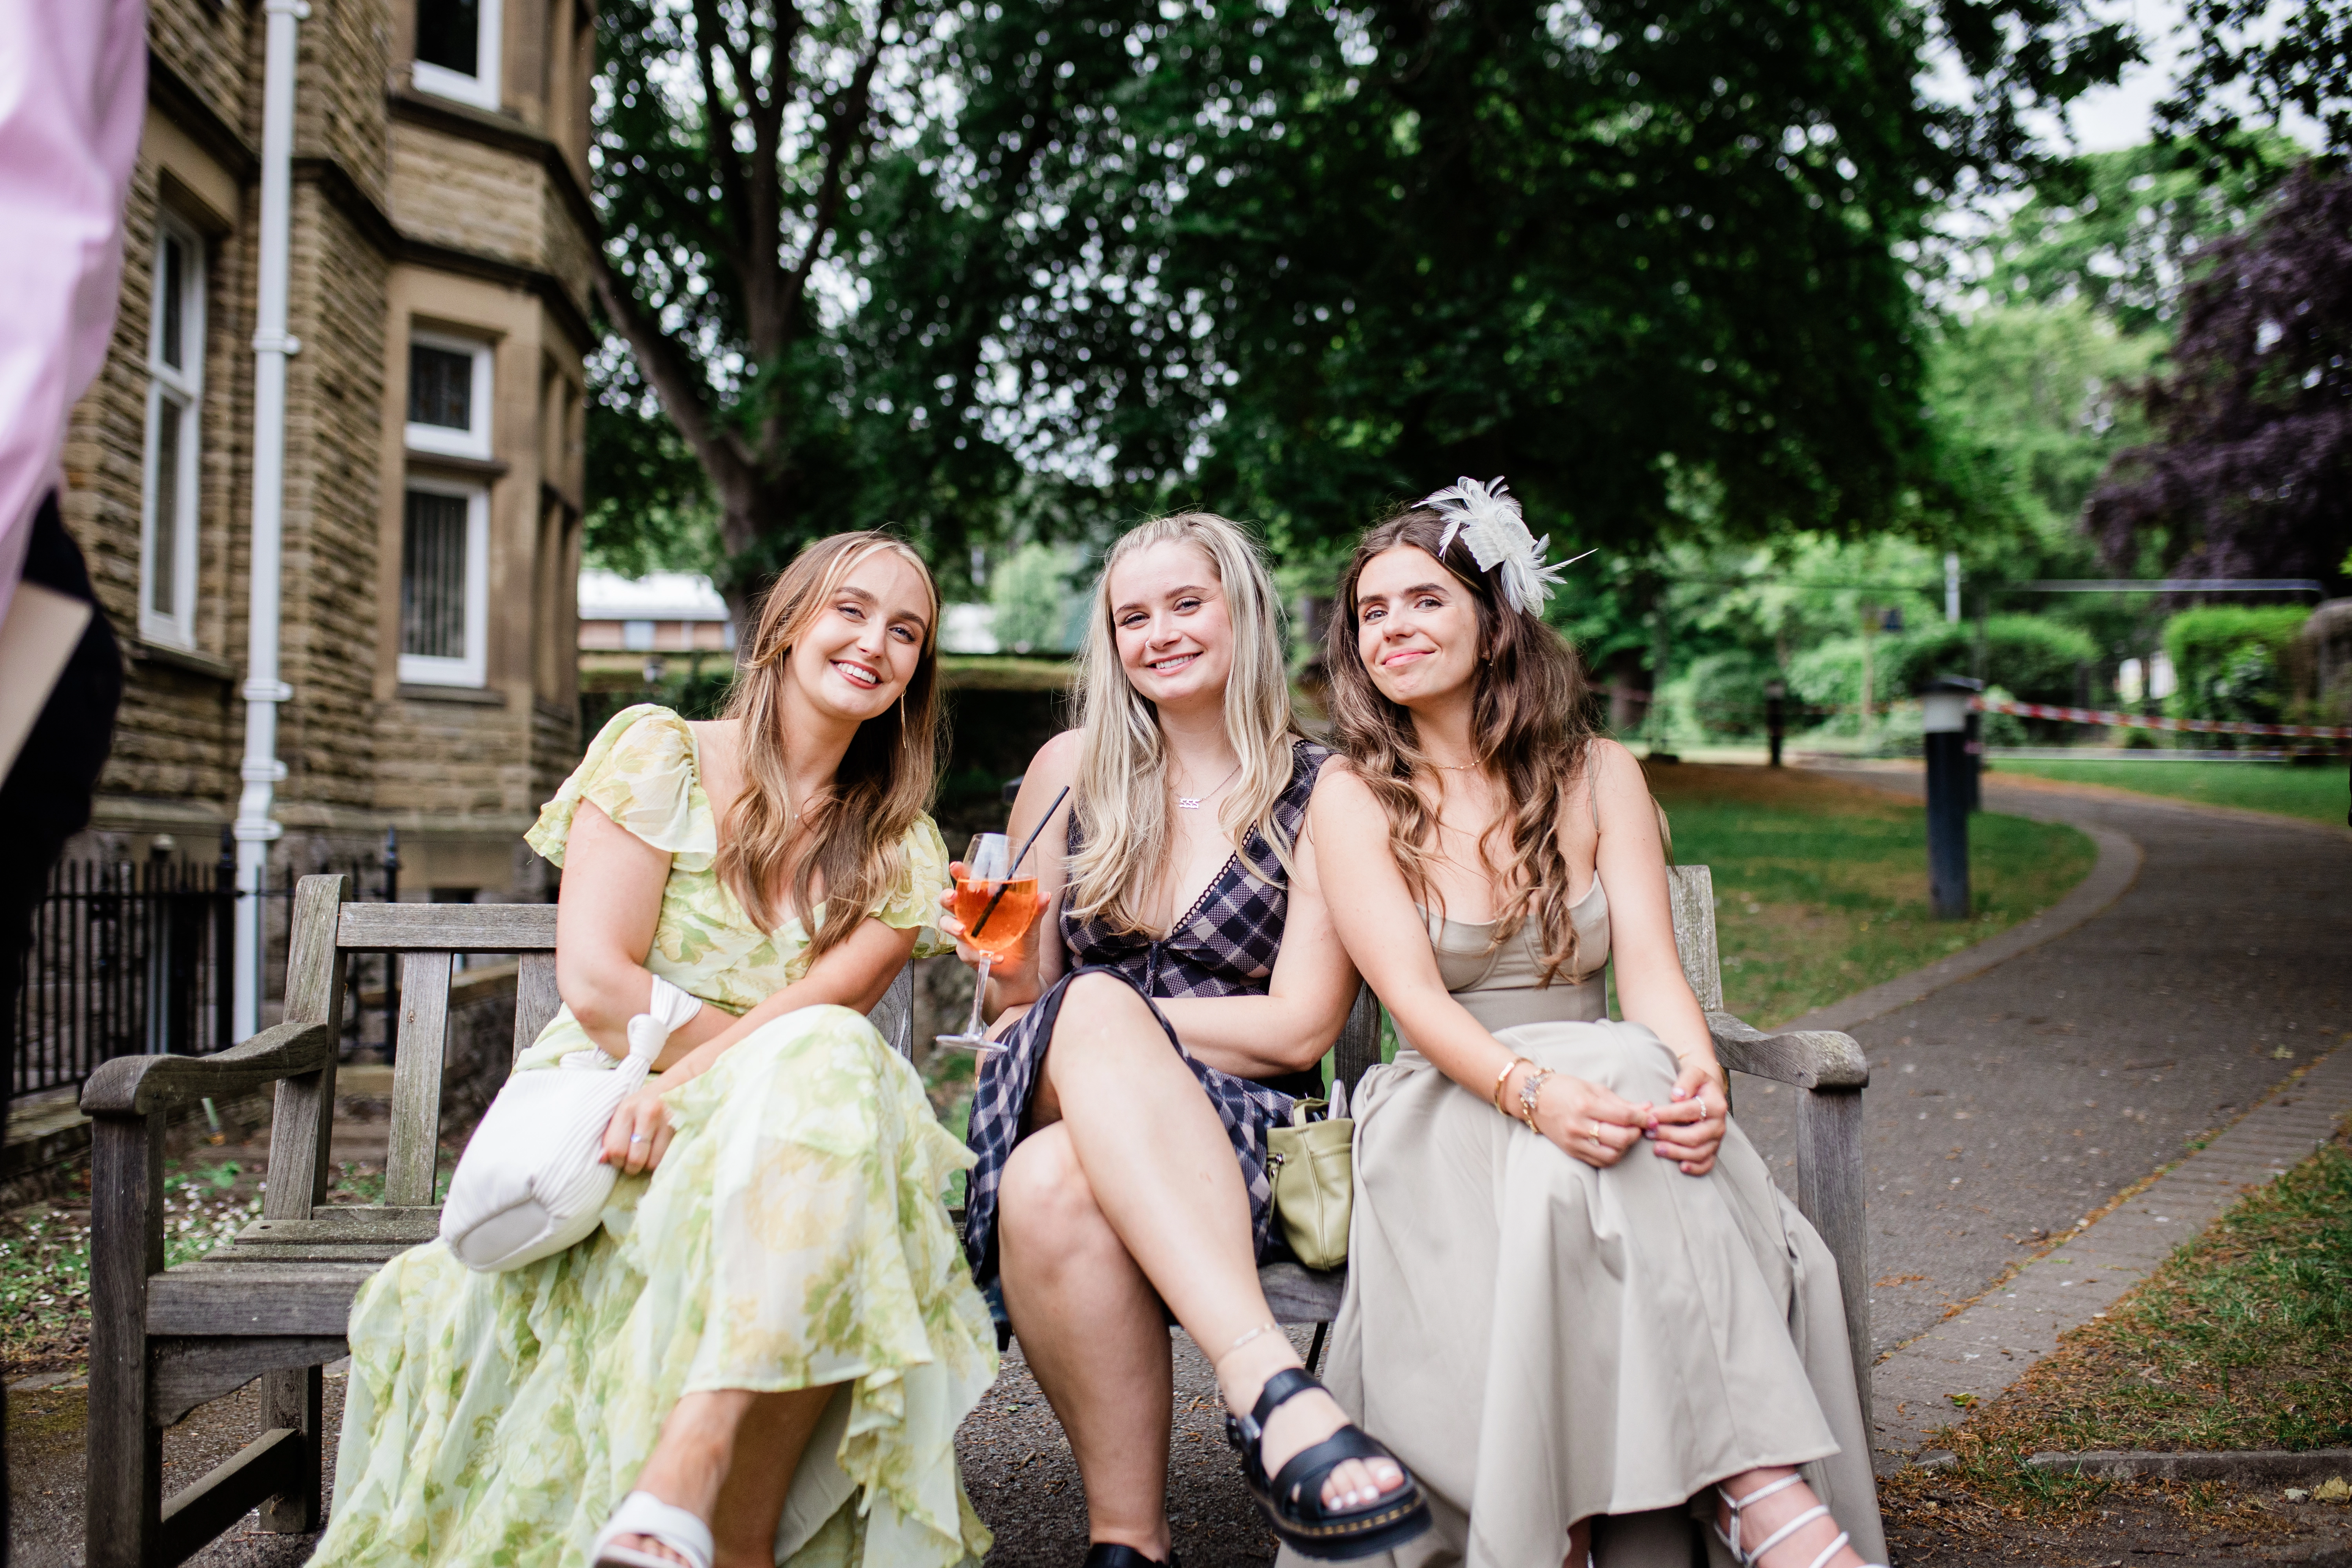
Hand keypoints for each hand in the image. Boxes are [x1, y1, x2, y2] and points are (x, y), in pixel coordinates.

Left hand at [601, 1080, 673, 1175]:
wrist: (673, 1087)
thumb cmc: (642, 1104)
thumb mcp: (622, 1114)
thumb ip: (611, 1136)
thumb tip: (602, 1160)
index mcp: (627, 1109)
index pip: (616, 1148)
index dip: (615, 1161)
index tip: (618, 1159)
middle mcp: (648, 1112)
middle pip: (635, 1159)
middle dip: (632, 1167)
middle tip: (632, 1162)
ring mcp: (668, 1121)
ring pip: (653, 1162)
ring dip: (647, 1165)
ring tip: (646, 1154)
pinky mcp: (682, 1129)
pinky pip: (667, 1158)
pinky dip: (660, 1160)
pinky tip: (658, 1150)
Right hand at [937, 860, 1041, 1001]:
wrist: (1022, 969)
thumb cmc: (1024, 939)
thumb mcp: (1032, 924)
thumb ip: (1036, 910)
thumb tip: (1045, 895)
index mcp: (984, 901)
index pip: (968, 883)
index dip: (960, 874)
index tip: (956, 867)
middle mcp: (970, 914)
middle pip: (949, 901)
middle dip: (947, 897)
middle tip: (953, 897)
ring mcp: (966, 934)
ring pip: (948, 925)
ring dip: (953, 926)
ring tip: (963, 929)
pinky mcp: (968, 953)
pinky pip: (967, 952)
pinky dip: (981, 955)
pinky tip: (998, 957)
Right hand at [1524, 1070, 1650, 1168]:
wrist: (1534, 1099)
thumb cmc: (1566, 1089)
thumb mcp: (1594, 1088)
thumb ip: (1622, 1102)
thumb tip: (1648, 1108)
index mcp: (1586, 1104)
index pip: (1624, 1116)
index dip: (1642, 1118)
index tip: (1651, 1117)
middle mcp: (1579, 1125)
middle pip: (1620, 1138)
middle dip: (1636, 1133)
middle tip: (1640, 1127)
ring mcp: (1574, 1141)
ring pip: (1612, 1154)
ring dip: (1625, 1147)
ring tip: (1626, 1136)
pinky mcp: (1571, 1151)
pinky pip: (1599, 1161)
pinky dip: (1612, 1156)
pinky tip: (1614, 1145)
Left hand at [1644, 1058, 1728, 1174]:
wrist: (1707, 1093)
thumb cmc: (1696, 1084)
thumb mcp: (1694, 1073)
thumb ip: (1686, 1080)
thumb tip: (1677, 1096)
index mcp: (1716, 1105)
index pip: (1690, 1111)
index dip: (1668, 1114)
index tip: (1650, 1115)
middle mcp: (1719, 1124)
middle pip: (1694, 1136)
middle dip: (1669, 1136)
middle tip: (1648, 1133)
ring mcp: (1717, 1140)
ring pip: (1699, 1153)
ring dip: (1676, 1152)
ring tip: (1656, 1149)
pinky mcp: (1714, 1150)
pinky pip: (1707, 1164)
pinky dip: (1695, 1168)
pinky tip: (1680, 1167)